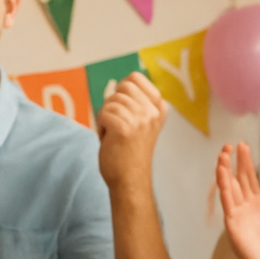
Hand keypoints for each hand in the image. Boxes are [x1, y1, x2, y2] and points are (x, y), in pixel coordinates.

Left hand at [96, 73, 164, 190]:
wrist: (130, 180)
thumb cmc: (130, 153)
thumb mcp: (142, 123)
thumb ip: (136, 104)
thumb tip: (119, 84)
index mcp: (158, 108)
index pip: (135, 77)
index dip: (122, 89)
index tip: (123, 108)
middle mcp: (152, 112)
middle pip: (122, 86)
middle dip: (113, 103)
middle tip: (117, 123)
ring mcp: (140, 119)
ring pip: (111, 101)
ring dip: (106, 117)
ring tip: (114, 134)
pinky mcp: (124, 128)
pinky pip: (103, 113)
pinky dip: (100, 127)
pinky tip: (108, 139)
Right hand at [215, 143, 259, 258]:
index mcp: (259, 205)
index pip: (250, 179)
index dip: (245, 162)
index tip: (242, 145)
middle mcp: (246, 207)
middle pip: (237, 180)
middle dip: (233, 163)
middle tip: (229, 145)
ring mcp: (238, 215)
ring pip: (229, 188)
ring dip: (225, 172)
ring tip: (222, 156)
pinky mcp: (232, 224)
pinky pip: (228, 203)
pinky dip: (224, 188)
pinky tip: (223, 175)